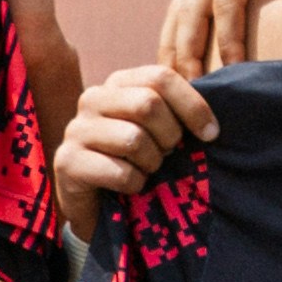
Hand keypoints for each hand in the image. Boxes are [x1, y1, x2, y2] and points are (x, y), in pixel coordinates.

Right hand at [52, 60, 218, 223]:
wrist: (98, 204)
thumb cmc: (136, 161)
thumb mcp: (158, 129)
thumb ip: (177, 111)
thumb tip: (215, 110)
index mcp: (118, 83)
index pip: (161, 77)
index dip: (192, 106)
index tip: (211, 134)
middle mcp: (92, 99)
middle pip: (147, 104)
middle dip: (169, 136)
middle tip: (167, 155)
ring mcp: (75, 129)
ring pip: (133, 139)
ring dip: (151, 163)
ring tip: (146, 170)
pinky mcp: (66, 162)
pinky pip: (120, 172)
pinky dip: (135, 184)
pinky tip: (129, 186)